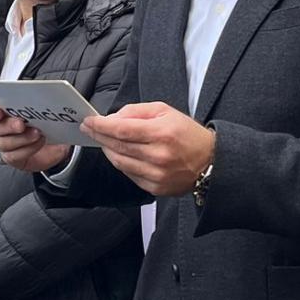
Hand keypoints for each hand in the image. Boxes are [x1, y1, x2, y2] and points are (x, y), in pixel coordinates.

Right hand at [0, 100, 69, 173]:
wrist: (55, 143)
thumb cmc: (46, 122)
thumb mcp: (44, 109)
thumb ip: (37, 102)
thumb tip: (42, 96)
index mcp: (3, 110)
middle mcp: (1, 127)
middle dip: (8, 125)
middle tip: (21, 124)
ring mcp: (5, 143)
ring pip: (3, 142)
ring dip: (21, 138)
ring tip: (36, 133)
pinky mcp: (13, 157)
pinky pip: (14, 156)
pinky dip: (27, 149)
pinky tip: (38, 142)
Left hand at [81, 102, 215, 196]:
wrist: (210, 162)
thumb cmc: (187, 133)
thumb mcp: (165, 111)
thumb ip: (136, 111)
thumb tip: (113, 118)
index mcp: (162, 133)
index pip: (122, 130)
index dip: (102, 126)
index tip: (89, 122)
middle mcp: (159, 156)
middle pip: (118, 146)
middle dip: (100, 137)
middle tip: (89, 129)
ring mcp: (156, 175)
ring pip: (120, 163)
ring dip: (108, 151)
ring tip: (103, 141)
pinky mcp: (155, 188)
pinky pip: (129, 174)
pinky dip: (121, 163)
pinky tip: (119, 154)